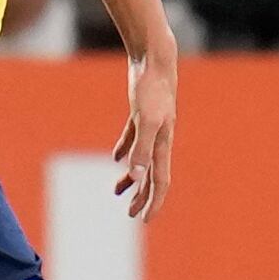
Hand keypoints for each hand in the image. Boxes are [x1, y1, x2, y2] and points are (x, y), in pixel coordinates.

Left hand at [111, 51, 176, 220]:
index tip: (144, 219)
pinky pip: (133, 139)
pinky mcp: (141, 114)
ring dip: (131, 177)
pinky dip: (125, 150)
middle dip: (143, 196)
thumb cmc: (152, 89)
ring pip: (142, 159)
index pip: (160, 180)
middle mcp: (159, 138)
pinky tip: (115, 158)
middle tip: (130, 214)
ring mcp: (151, 126)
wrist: (155, 60)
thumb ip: (141, 148)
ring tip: (116, 191)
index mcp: (163, 143)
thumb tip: (135, 176)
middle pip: (152, 174)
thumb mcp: (145, 120)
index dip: (154, 201)